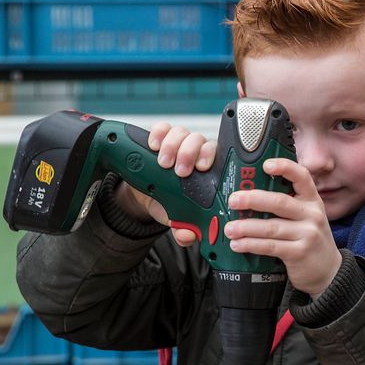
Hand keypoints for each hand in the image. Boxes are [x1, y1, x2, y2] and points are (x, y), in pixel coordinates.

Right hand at [115, 122, 216, 246]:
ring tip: (163, 163)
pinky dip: (158, 133)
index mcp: (207, 171)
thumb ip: (184, 229)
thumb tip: (189, 237)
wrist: (147, 198)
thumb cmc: (170, 204)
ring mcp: (179, 144)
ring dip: (173, 145)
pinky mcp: (160, 138)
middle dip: (189, 153)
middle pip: (199, 141)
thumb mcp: (176, 219)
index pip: (217, 155)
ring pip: (182, 132)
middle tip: (179, 171)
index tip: (202, 168)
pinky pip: (163, 127)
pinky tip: (153, 145)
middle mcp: (195, 153)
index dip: (211, 157)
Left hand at [224, 157, 341, 297]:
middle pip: (280, 202)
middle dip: (253, 200)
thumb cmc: (309, 239)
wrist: (328, 270)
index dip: (284, 167)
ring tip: (230, 228)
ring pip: (271, 227)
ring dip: (246, 227)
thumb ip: (287, 205)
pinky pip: (270, 246)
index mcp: (312, 200)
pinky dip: (251, 245)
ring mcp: (308, 234)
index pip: (301, 177)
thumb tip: (249, 194)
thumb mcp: (306, 217)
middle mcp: (312, 214)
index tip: (266, 165)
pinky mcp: (300, 253)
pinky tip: (238, 244)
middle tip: (233, 200)